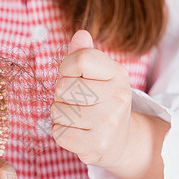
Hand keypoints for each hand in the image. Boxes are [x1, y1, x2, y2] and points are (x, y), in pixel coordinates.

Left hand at [51, 30, 132, 168]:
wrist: (120, 142)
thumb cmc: (103, 104)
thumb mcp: (100, 76)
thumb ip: (85, 54)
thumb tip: (80, 34)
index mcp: (118, 74)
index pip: (80, 59)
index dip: (67, 67)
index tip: (73, 76)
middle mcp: (117, 97)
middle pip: (63, 86)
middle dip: (61, 94)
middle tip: (76, 101)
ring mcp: (108, 123)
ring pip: (57, 110)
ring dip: (60, 115)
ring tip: (77, 118)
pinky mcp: (97, 145)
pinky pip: (59, 132)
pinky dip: (61, 132)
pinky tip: (76, 132)